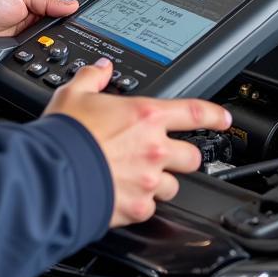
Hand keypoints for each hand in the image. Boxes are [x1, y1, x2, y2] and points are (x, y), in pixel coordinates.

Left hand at [0, 0, 77, 70]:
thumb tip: (72, 5)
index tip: (81, 27)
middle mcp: (29, 30)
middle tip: (58, 39)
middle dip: (58, 42)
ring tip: (40, 48)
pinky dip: (29, 66)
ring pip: (43, 57)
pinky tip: (30, 62)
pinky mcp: (11, 63)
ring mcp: (20, 48)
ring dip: (44, 54)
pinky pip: (26, 67)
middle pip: (54, 41)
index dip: (69, 23)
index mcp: (34, 11)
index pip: (59, 20)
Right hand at [44, 59, 231, 227]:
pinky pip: (151, 208)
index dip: (214, 115)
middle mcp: (154, 148)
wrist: (53, 176)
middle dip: (181, 156)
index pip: (194, 112)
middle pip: (191, 156)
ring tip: (140, 178)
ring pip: (174, 185)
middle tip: (163, 155)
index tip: (224, 119)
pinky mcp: (138, 208)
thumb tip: (101, 68)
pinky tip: (124, 196)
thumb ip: (92, 77)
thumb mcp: (74, 93)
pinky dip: (141, 203)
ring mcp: (149, 180)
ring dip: (161, 182)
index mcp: (145, 116)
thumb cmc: (65, 136)